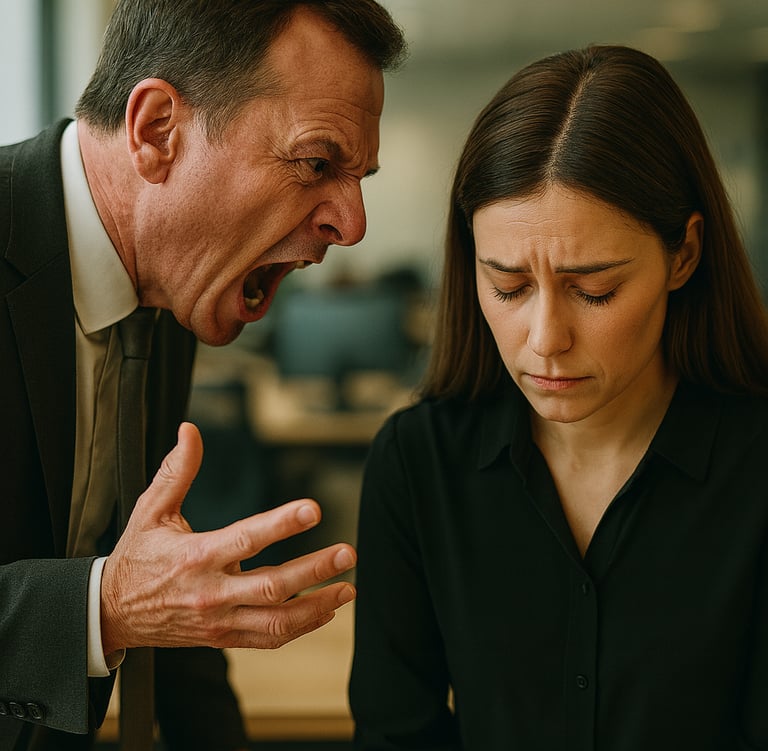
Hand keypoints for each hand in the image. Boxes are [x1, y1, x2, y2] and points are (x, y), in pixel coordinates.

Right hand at [100, 422, 355, 653]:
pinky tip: (326, 610)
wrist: (113, 612)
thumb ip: (175, 471)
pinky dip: (301, 626)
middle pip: (272, 585)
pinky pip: (268, 638)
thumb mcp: (150, 510)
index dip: (281, 524)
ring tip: (349, 589)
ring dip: (317, 606)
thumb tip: (189, 430)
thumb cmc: (137, 555)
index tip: (314, 509)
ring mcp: (219, 620)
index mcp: (196, 556)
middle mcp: (211, 592)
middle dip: (315, 570)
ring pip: (276, 621)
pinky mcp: (223, 638)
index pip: (246, 538)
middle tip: (348, 553)